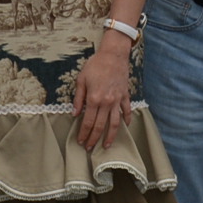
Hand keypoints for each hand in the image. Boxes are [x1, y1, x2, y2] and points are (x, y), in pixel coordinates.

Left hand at [72, 34, 132, 150]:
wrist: (113, 55)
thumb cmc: (95, 65)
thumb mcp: (81, 79)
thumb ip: (78, 98)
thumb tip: (75, 113)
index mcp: (94, 99)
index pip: (87, 122)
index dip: (84, 133)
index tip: (81, 141)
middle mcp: (106, 102)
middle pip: (100, 126)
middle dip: (94, 139)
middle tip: (90, 148)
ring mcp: (117, 100)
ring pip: (115, 123)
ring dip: (111, 136)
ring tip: (107, 145)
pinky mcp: (125, 96)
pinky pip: (127, 111)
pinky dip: (127, 120)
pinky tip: (126, 127)